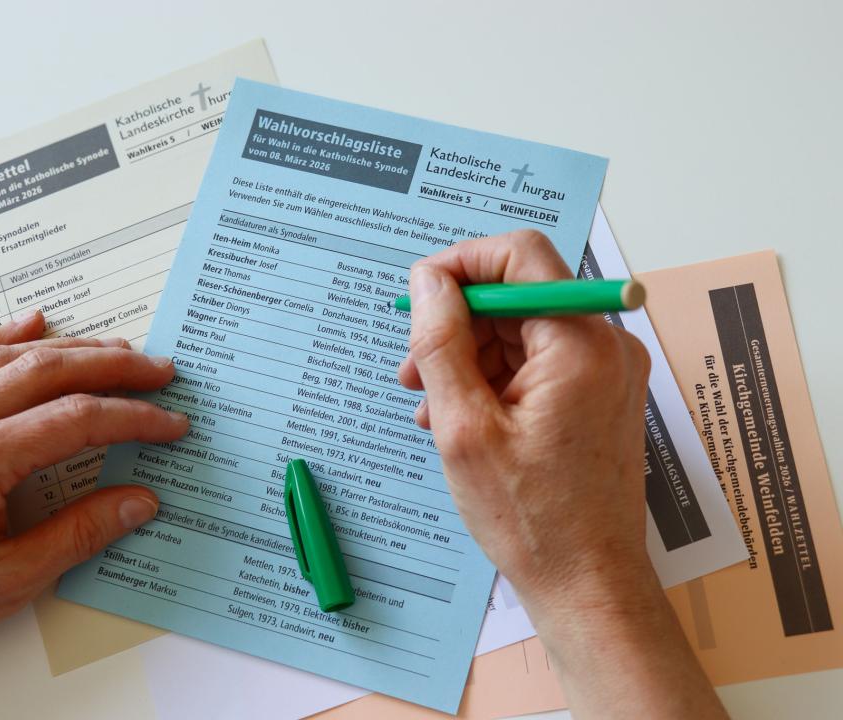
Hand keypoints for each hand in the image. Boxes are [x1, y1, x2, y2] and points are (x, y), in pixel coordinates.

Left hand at [0, 312, 187, 665]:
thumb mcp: (2, 583)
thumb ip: (77, 535)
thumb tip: (138, 503)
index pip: (76, 420)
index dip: (133, 417)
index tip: (169, 422)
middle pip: (48, 372)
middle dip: (113, 366)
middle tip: (157, 370)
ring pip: (8, 357)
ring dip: (69, 348)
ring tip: (114, 348)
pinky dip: (2, 337)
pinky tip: (29, 325)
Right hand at [399, 231, 726, 718]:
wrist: (587, 584)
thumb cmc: (532, 520)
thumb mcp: (464, 428)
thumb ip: (442, 343)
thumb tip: (428, 281)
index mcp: (581, 345)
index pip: (520, 255)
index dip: (461, 264)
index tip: (419, 296)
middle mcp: (605, 346)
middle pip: (518, 293)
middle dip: (457, 323)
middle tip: (414, 368)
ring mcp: (605, 371)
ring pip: (522, 329)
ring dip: (469, 356)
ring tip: (431, 406)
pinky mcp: (596, 394)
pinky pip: (536, 361)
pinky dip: (493, 378)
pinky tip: (459, 418)